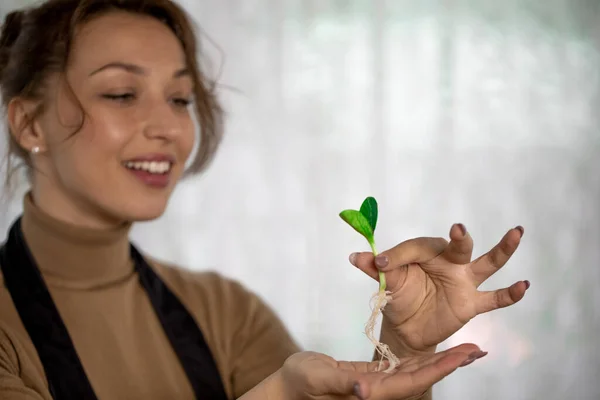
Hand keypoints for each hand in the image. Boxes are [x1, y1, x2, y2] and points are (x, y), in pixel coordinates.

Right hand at [265, 343, 484, 399]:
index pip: (413, 381)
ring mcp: (377, 385)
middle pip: (422, 378)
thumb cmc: (300, 384)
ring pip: (415, 373)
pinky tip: (432, 353)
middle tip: (476, 350)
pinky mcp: (371, 377)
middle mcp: (380, 392)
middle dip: (450, 364)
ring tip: (464, 350)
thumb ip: (343, 383)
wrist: (288, 387)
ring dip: (440, 362)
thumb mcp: (319, 378)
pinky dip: (420, 360)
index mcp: (372, 393)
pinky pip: (401, 369)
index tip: (463, 355)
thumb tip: (364, 388)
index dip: (439, 368)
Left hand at [350, 224, 528, 351]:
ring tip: (517, 232)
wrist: (406, 326)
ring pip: (487, 263)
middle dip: (459, 238)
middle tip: (457, 228)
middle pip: (458, 246)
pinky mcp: (471, 303)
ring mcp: (463, 281)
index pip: (416, 247)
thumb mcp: (386, 281)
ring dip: (502, 249)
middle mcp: (449, 262)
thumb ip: (375, 267)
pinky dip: (509, 294)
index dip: (397, 255)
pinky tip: (524, 285)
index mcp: (425, 251)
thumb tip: (355, 256)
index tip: (378, 263)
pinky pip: (494, 298)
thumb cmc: (398, 295)